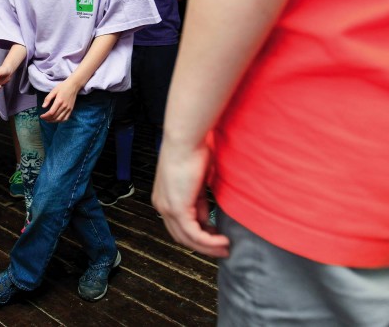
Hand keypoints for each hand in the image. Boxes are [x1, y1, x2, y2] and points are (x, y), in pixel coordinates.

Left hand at [40, 79, 80, 121]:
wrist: (73, 85)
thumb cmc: (63, 87)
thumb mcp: (53, 91)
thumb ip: (48, 99)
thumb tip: (43, 107)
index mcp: (59, 101)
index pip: (51, 112)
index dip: (45, 116)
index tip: (41, 116)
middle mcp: (64, 106)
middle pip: (55, 117)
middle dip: (48, 119)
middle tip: (43, 118)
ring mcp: (68, 109)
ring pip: (60, 119)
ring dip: (53, 121)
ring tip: (48, 120)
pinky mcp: (71, 110)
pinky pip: (66, 118)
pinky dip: (60, 121)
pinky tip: (56, 120)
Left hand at [152, 138, 229, 257]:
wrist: (185, 140)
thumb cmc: (192, 151)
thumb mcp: (197, 183)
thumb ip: (198, 201)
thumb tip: (204, 217)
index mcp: (164, 197)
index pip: (178, 225)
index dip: (197, 235)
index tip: (214, 237)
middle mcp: (162, 205)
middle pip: (181, 236)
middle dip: (203, 246)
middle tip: (222, 248)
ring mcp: (167, 208)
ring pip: (187, 239)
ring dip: (208, 247)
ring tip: (225, 248)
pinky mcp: (177, 208)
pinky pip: (194, 234)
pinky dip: (209, 241)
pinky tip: (222, 241)